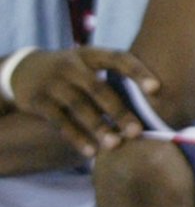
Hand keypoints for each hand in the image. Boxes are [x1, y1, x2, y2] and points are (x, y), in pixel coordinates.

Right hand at [5, 48, 159, 157]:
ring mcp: (54, 83)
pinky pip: (60, 122)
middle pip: (99, 88)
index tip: (157, 88)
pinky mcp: (39, 101)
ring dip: (98, 127)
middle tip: (138, 131)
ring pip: (79, 107)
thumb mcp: (90, 63)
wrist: (25, 70)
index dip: (138, 71)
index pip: (118, 58)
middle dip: (119, 110)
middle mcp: (72, 66)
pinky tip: (91, 152)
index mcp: (92, 54)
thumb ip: (114, 76)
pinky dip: (76, 137)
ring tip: (115, 144)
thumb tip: (157, 98)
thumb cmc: (73, 71)